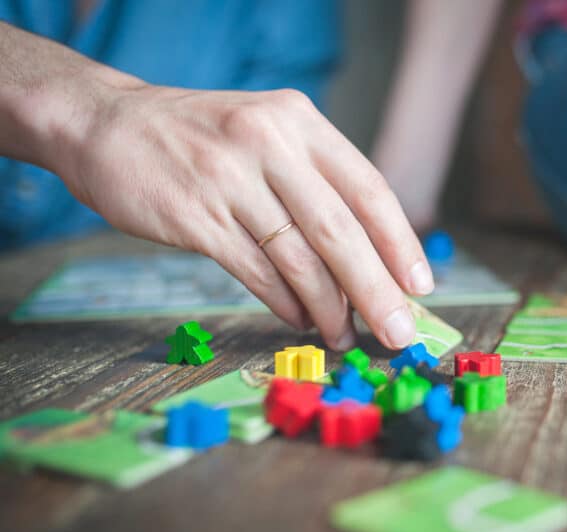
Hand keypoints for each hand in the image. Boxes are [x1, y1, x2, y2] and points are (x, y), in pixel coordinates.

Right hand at [60, 84, 433, 349]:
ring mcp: (231, 180)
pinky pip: (257, 272)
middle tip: (398, 332)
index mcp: (300, 122)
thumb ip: (316, 180)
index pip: (369, 189)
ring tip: (346, 335)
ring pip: (299, 259)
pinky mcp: (197, 217)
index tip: (422, 286)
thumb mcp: (268, 132)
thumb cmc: (202, 139)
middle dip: (377, 290)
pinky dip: (285, 302)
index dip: (400, 243)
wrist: (106, 124)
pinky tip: (302, 320)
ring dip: (329, 308)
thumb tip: (372, 255)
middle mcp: (271, 144)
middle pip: (341, 231)